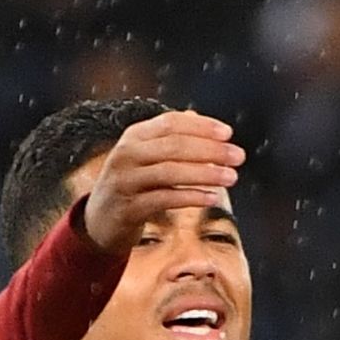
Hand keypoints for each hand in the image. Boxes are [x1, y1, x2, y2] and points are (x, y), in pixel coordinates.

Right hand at [82, 111, 243, 253]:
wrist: (99, 221)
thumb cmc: (133, 184)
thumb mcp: (146, 156)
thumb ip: (170, 138)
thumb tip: (199, 118)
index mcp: (133, 136)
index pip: (170, 123)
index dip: (201, 127)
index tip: (228, 133)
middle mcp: (126, 154)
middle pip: (174, 146)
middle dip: (210, 150)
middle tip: (239, 156)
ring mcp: (125, 181)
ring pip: (170, 172)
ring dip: (205, 173)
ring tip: (231, 177)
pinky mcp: (128, 208)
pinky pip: (165, 199)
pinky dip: (191, 197)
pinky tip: (213, 198)